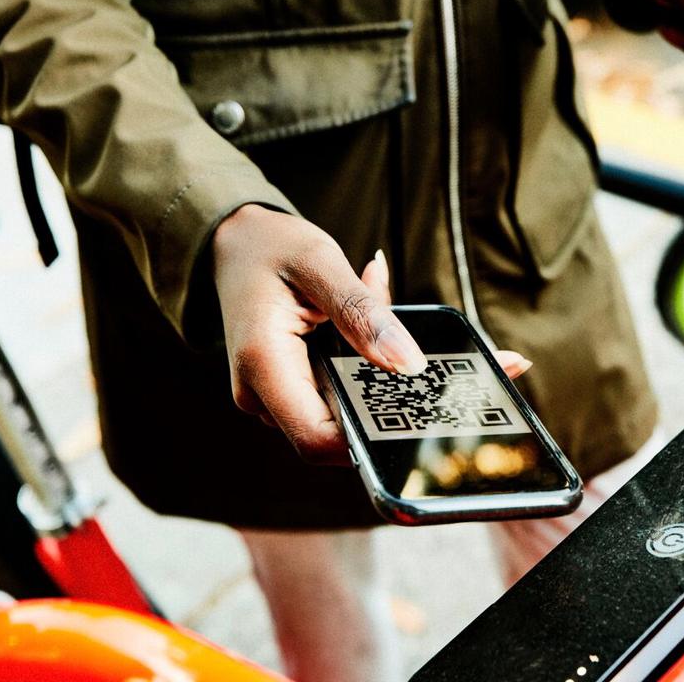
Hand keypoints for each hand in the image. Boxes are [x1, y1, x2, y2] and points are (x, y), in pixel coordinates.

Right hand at [211, 205, 533, 463]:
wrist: (234, 243)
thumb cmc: (268, 247)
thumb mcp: (319, 262)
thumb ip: (364, 312)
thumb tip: (410, 364)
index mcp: (262, 365)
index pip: (318, 438)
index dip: (372, 439)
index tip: (426, 413)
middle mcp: (263, 394)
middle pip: (337, 433)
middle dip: (393, 405)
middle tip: (449, 365)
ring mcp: (276, 398)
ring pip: (344, 413)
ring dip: (382, 379)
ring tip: (400, 316)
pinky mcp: (294, 391)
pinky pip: (340, 395)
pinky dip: (368, 366)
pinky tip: (377, 320)